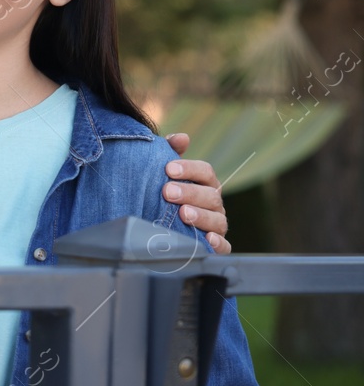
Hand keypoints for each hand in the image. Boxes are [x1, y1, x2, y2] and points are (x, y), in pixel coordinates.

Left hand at [162, 133, 230, 253]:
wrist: (161, 227)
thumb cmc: (165, 194)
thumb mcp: (166, 174)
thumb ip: (171, 152)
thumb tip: (181, 138)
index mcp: (205, 183)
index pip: (205, 171)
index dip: (188, 169)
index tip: (167, 169)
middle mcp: (214, 203)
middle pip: (210, 195)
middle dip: (190, 192)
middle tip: (167, 192)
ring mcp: (217, 224)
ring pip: (217, 220)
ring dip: (201, 216)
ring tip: (183, 213)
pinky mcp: (216, 246)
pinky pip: (223, 246)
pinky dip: (218, 244)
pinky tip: (207, 239)